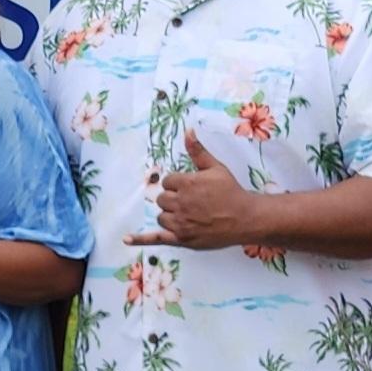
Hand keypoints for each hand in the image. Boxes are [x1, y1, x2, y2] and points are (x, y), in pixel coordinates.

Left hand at [127, 134, 256, 250]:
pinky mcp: (181, 238)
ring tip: (189, 215)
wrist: (245, 218)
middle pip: (161, 199)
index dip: (177, 185)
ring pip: (161, 216)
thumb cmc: (231, 191)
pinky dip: (140, 239)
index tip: (191, 188)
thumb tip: (187, 131)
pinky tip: (126, 239)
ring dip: (170, 215)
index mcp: (186, 183)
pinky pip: (156, 238)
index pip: (167, 182)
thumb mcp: (215, 168)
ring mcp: (180, 222)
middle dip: (173, 199)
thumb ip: (198, 151)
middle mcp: (180, 202)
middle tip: (191, 202)